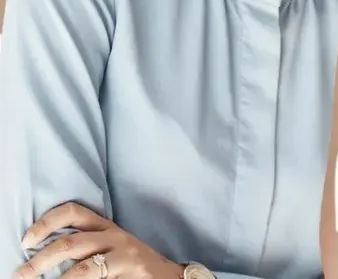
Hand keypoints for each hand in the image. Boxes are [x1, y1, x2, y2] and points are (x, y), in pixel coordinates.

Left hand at [15, 203, 181, 278]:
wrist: (169, 277)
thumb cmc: (130, 263)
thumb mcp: (110, 246)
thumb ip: (84, 244)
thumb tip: (42, 255)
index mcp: (106, 227)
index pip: (74, 212)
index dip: (46, 223)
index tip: (26, 241)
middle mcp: (115, 238)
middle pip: (70, 243)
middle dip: (40, 261)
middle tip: (21, 274)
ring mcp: (124, 258)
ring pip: (83, 269)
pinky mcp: (130, 276)